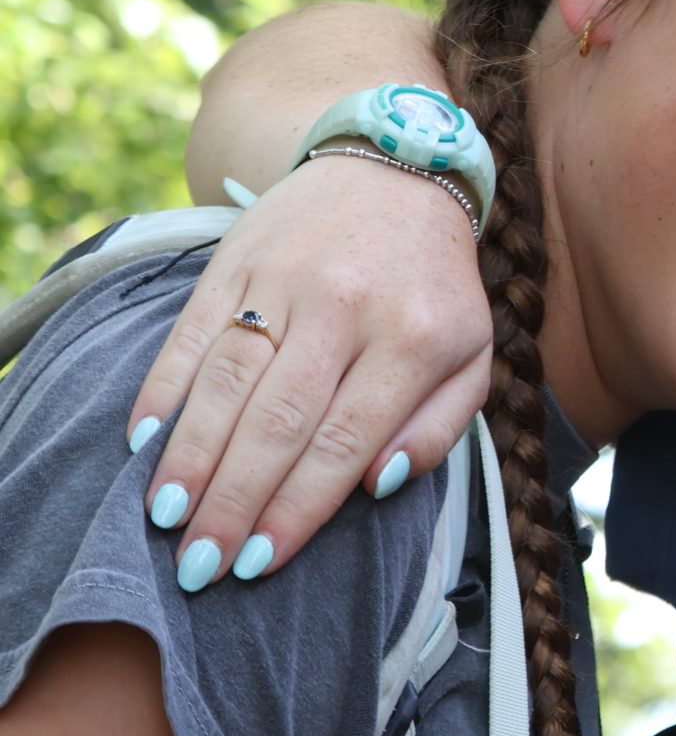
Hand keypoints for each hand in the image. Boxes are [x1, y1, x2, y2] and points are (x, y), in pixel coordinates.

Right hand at [126, 152, 490, 586]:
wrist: (396, 170)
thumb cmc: (434, 287)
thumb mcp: (472, 353)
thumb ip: (439, 426)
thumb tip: (379, 486)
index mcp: (413, 338)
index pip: (346, 440)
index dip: (299, 507)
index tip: (260, 562)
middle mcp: (347, 308)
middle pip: (280, 421)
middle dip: (235, 500)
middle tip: (198, 565)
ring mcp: (286, 281)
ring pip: (228, 381)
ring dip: (191, 457)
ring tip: (164, 518)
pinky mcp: (237, 260)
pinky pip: (191, 333)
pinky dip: (163, 390)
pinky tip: (144, 442)